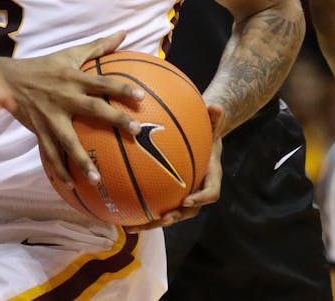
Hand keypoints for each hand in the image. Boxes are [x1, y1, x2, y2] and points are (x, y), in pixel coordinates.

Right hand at [0, 30, 145, 189]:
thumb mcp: (70, 53)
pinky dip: (60, 170)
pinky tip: (71, 185)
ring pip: (68, 141)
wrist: (7, 79)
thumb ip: (98, 46)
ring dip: (83, 161)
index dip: (121, 88)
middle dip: (115, 120)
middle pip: (93, 108)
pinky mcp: (39, 130)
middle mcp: (64, 97)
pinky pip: (50, 153)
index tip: (141, 97)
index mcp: (73, 78)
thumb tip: (124, 33)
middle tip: (135, 131)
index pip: (102, 82)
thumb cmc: (44, 66)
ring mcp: (51, 116)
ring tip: (98, 180)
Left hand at [125, 104, 223, 231]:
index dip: (200, 198)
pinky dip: (140, 211)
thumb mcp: (212, 123)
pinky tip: (118, 213)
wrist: (205, 139)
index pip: (211, 192)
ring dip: (151, 222)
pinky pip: (156, 204)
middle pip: (188, 211)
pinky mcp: (169, 194)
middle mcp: (198, 190)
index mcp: (211, 176)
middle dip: (173, 217)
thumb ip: (214, 117)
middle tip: (159, 220)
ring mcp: (184, 194)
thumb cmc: (207, 129)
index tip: (187, 201)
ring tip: (130, 226)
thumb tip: (216, 107)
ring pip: (169, 214)